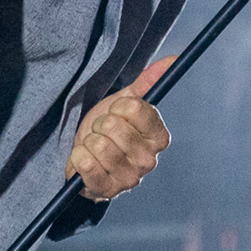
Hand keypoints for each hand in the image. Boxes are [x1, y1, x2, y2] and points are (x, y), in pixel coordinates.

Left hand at [65, 55, 174, 201]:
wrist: (88, 157)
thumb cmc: (108, 129)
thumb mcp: (124, 103)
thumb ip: (148, 81)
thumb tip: (172, 59)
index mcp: (159, 137)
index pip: (134, 108)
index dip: (118, 107)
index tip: (115, 113)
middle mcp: (149, 160)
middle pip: (113, 126)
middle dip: (99, 125)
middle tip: (102, 133)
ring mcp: (129, 178)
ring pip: (98, 145)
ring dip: (88, 141)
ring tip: (93, 147)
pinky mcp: (107, 191)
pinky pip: (86, 165)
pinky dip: (78, 157)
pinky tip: (84, 159)